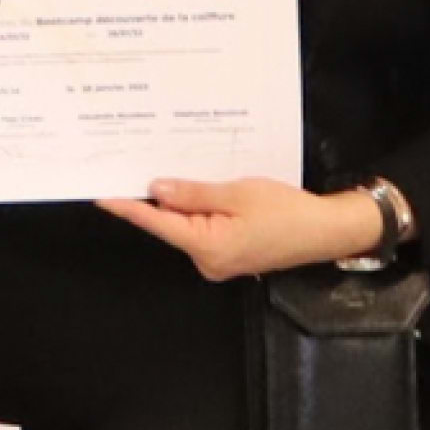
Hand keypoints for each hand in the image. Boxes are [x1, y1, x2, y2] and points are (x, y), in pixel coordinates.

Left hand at [100, 178, 391, 280]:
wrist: (327, 231)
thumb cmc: (288, 211)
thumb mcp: (238, 194)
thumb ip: (194, 193)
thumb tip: (156, 188)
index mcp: (208, 247)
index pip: (158, 223)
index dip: (129, 208)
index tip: (102, 195)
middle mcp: (208, 261)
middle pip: (171, 225)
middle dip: (156, 199)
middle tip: (133, 168)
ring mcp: (218, 261)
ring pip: (187, 227)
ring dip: (181, 203)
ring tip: (168, 171)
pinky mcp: (228, 255)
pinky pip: (203, 231)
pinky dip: (198, 212)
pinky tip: (196, 190)